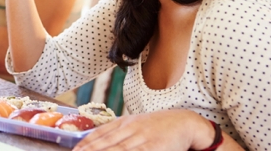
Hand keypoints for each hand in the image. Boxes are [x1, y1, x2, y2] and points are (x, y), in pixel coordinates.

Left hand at [74, 109, 215, 150]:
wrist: (185, 123)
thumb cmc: (158, 127)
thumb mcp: (136, 126)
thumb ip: (118, 133)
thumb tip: (97, 143)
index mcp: (124, 122)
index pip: (100, 133)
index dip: (85, 143)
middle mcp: (130, 128)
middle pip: (106, 143)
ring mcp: (142, 137)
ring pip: (118, 150)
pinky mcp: (154, 147)